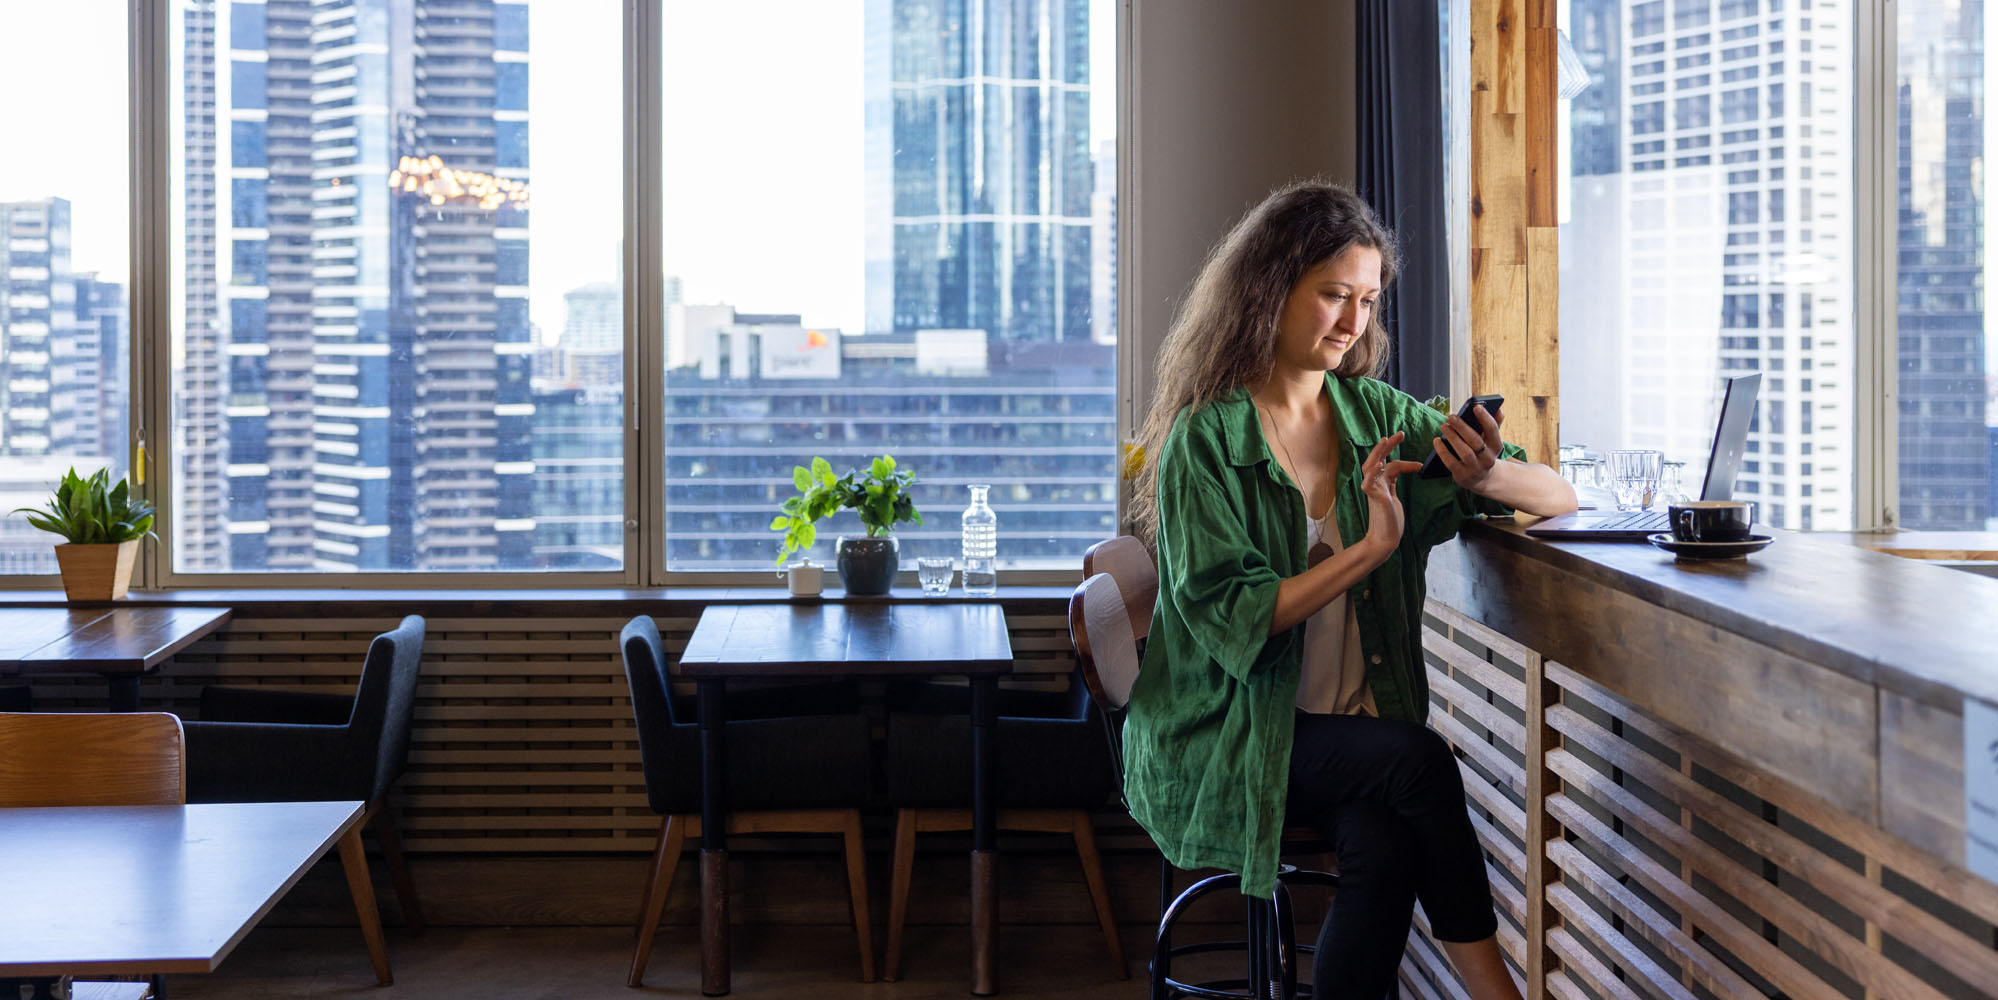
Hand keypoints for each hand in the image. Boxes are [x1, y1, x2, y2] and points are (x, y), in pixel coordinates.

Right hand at [1360, 433, 1424, 556]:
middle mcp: (1375, 485)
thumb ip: (1393, 482)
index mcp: (1381, 484)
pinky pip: (1369, 484)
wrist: (1385, 540)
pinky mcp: (1376, 499)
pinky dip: (1373, 473)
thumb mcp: (1394, 496)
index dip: (1397, 453)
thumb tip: (1403, 467)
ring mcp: (1374, 491)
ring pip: (1370, 467)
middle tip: (1399, 434)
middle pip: (1376, 460)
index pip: (1387, 462)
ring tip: (1385, 441)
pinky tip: (1380, 464)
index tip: (1407, 444)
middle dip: (1387, 446)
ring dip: (1377, 454)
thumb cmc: (1390, 521)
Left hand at [1434, 403, 1505, 489]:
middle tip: (1451, 416)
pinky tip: (1437, 440)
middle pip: (1476, 441)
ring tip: (1444, 426)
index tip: (1476, 406)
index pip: (1493, 430)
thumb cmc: (1483, 452)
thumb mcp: (1491, 440)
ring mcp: (1476, 468)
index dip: (1485, 418)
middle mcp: (1488, 458)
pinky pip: (1451, 462)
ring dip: (1453, 437)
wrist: (1481, 478)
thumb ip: (1495, 424)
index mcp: (1496, 446)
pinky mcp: (1463, 476)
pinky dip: (1442, 451)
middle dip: (1463, 427)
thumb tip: (1499, 408)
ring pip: (1464, 452)